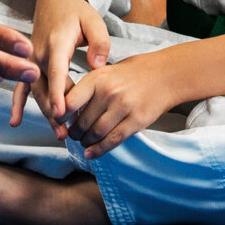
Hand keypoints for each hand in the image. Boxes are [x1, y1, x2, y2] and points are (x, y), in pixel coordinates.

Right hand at [14, 0, 109, 128]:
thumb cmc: (76, 11)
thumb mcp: (93, 20)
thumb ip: (99, 42)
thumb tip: (98, 66)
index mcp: (56, 43)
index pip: (56, 72)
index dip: (58, 93)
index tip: (61, 113)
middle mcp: (39, 54)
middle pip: (45, 88)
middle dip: (54, 112)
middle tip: (66, 134)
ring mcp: (31, 60)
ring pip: (36, 92)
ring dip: (45, 113)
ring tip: (58, 134)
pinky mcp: (29, 64)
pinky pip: (22, 86)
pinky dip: (18, 103)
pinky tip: (16, 122)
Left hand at [57, 51, 190, 157]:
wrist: (166, 74)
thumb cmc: (133, 72)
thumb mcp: (107, 71)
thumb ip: (89, 88)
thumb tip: (68, 109)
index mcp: (98, 78)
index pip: (70, 101)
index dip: (60, 115)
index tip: (57, 121)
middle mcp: (109, 92)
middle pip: (82, 122)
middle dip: (74, 132)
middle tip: (72, 135)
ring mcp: (123, 108)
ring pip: (96, 133)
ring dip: (85, 142)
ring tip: (83, 142)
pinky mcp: (136, 121)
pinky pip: (113, 140)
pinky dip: (99, 150)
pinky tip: (91, 153)